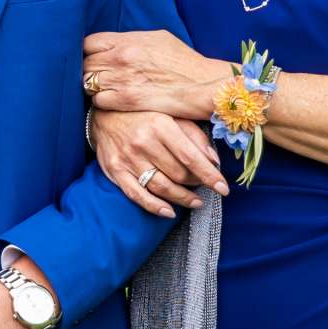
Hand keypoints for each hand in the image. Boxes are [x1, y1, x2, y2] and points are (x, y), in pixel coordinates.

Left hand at [83, 27, 222, 120]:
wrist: (205, 86)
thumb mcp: (159, 39)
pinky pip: (98, 101)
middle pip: (85, 63)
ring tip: (106, 91)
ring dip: (94, 88)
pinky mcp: (127, 101)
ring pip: (88, 83)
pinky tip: (114, 103)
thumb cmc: (185, 63)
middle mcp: (121, 57)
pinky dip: (103, 103)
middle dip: (89, 71)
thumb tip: (116, 43)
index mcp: (128, 40)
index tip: (94, 59)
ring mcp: (122, 80)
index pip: (89, 43)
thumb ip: (132, 40)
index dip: (88, 52)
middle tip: (99, 78)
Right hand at [91, 110, 229, 217]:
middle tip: (203, 186)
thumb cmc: (144, 116)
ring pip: (161, 187)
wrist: (104, 117)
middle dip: (196, 184)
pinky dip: (155, 207)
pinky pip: (137, 195)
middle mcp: (143, 142)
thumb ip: (194, 136)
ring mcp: (128, 159)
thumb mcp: (171, 116)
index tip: (223, 188)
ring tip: (195, 202)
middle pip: (178, 174)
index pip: (190, 157)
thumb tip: (213, 160)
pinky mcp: (116, 171)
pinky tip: (169, 212)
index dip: (209, 175)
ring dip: (182, 198)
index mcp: (160, 126)